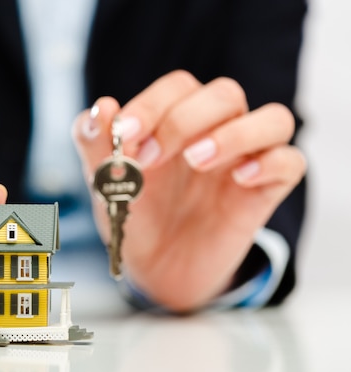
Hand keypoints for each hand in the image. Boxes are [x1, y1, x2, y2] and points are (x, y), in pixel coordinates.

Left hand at [73, 70, 305, 311]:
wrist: (156, 268)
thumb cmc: (136, 216)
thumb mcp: (106, 185)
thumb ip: (97, 146)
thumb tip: (101, 108)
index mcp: (176, 121)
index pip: (178, 87)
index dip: (152, 105)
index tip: (125, 135)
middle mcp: (215, 132)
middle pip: (225, 94)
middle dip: (184, 120)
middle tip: (150, 159)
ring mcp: (244, 160)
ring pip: (273, 118)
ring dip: (235, 134)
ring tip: (196, 161)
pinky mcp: (264, 191)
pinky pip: (290, 162)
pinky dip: (270, 163)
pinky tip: (239, 180)